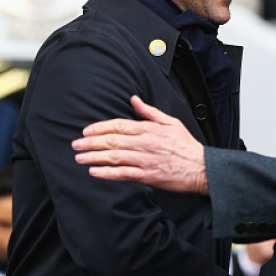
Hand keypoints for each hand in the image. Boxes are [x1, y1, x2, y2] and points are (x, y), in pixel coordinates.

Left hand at [72, 95, 208, 193]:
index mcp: (149, 129)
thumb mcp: (171, 122)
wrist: (200, 167)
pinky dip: (107, 173)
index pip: (119, 126)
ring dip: (93, 157)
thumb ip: (150, 111)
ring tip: (79, 158)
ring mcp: (145, 160)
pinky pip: (122, 174)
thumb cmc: (186, 145)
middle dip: (90, 142)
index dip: (100, 128)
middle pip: (112, 141)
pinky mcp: (147, 176)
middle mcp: (145, 143)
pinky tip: (94, 172)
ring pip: (114, 157)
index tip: (86, 131)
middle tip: (76, 144)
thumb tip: (134, 99)